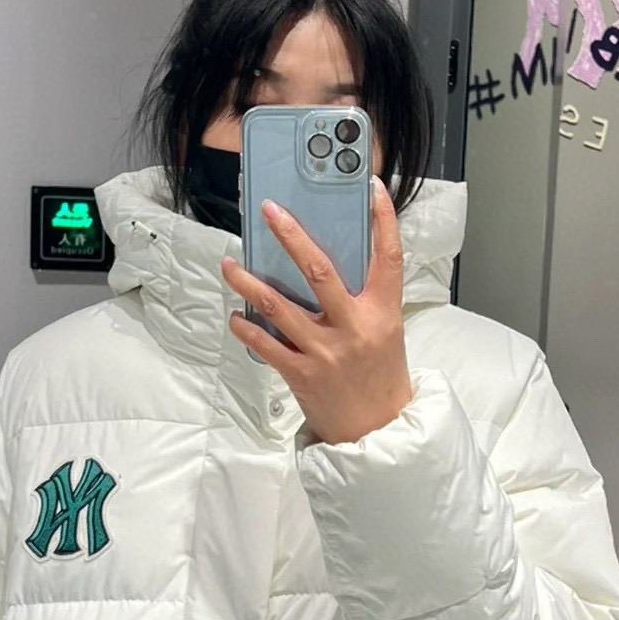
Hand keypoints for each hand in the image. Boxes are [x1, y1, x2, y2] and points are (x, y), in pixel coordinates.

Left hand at [221, 177, 412, 444]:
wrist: (378, 431)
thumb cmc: (380, 375)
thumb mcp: (384, 330)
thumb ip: (362, 298)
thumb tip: (322, 261)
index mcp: (383, 312)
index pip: (389, 256)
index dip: (384, 220)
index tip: (373, 189)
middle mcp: (356, 327)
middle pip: (320, 271)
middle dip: (292, 237)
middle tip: (271, 211)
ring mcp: (326, 352)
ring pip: (278, 306)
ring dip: (248, 282)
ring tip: (229, 264)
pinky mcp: (302, 374)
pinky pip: (265, 344)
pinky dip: (246, 328)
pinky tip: (235, 315)